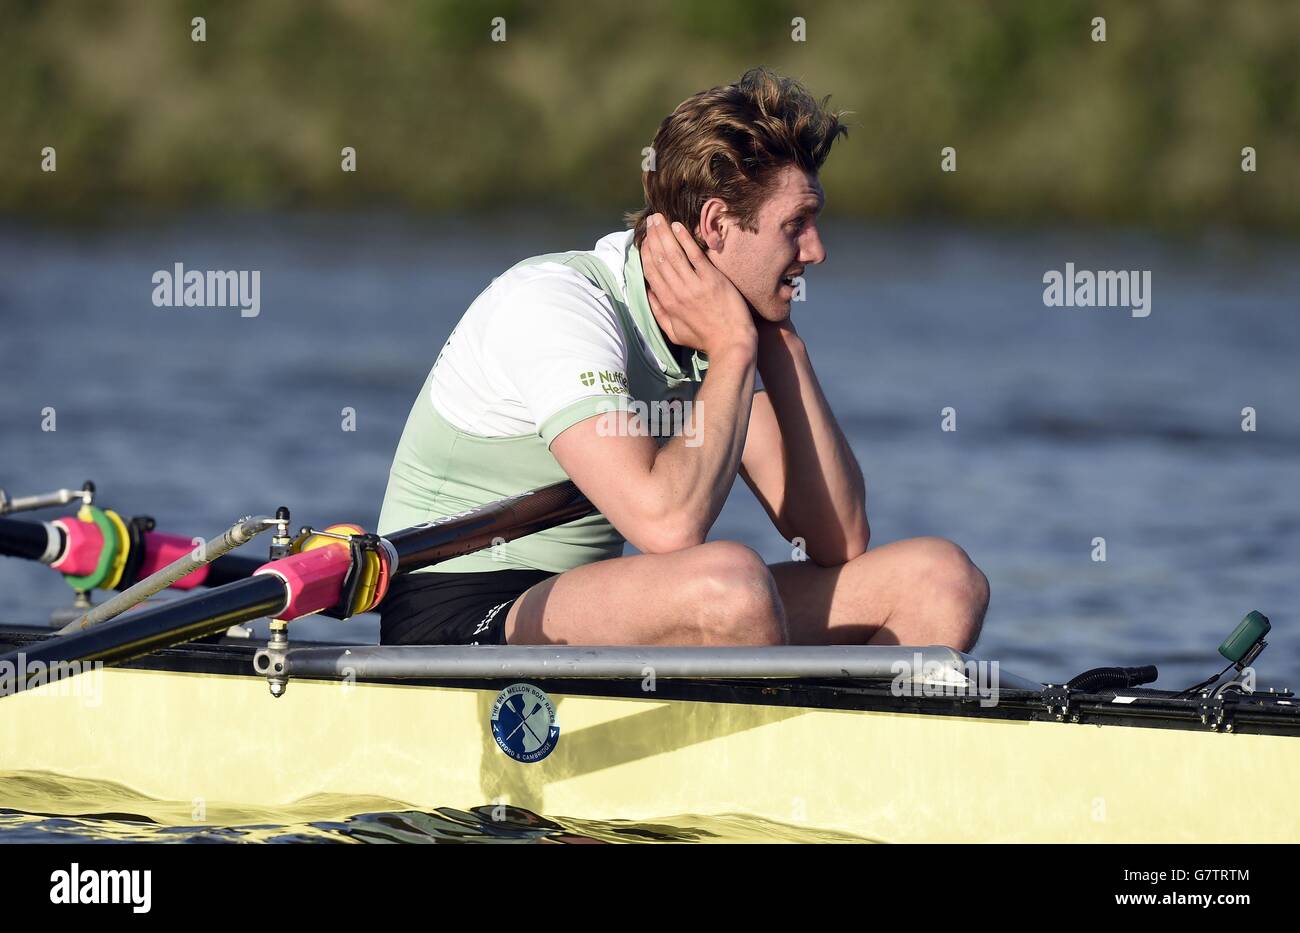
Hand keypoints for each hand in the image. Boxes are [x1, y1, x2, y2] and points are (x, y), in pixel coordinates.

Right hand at [640, 214, 755, 355]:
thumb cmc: (703, 338)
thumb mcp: (673, 332)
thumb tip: (647, 292)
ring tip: (659, 218)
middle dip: (653, 237)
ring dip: (664, 233)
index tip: (645, 239)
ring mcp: (694, 284)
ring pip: (673, 254)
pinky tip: (678, 227)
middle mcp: (677, 291)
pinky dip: (684, 240)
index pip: (651, 272)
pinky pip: (694, 255)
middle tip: (650, 221)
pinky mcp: (712, 279)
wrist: (731, 342)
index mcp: (667, 303)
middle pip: (660, 258)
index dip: (646, 253)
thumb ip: (658, 312)